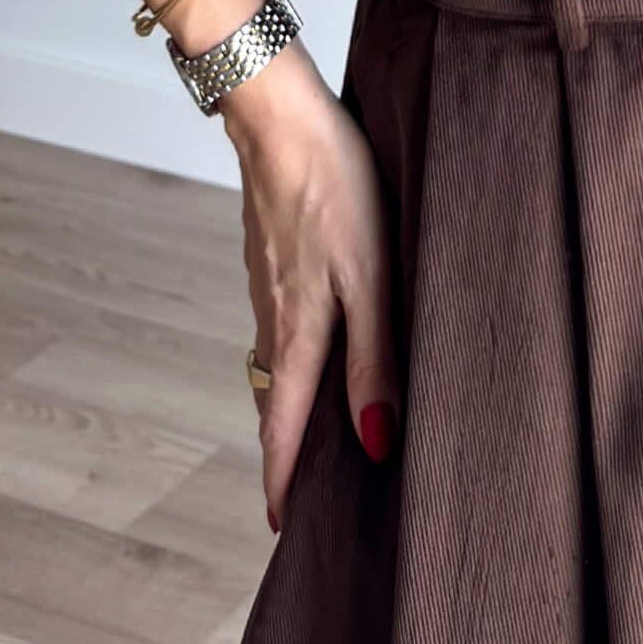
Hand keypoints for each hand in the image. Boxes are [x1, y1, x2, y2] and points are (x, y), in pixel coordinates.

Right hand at [224, 57, 399, 532]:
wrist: (281, 116)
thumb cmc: (336, 188)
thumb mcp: (371, 274)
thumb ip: (374, 355)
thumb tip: (377, 437)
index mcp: (299, 330)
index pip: (284, 426)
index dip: (282, 480)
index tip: (282, 526)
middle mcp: (273, 316)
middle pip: (276, 399)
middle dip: (287, 447)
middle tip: (305, 485)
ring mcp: (265, 283)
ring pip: (277, 359)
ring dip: (291, 396)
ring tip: (320, 420)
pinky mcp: (268, 253)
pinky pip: (277, 322)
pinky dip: (293, 350)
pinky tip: (318, 335)